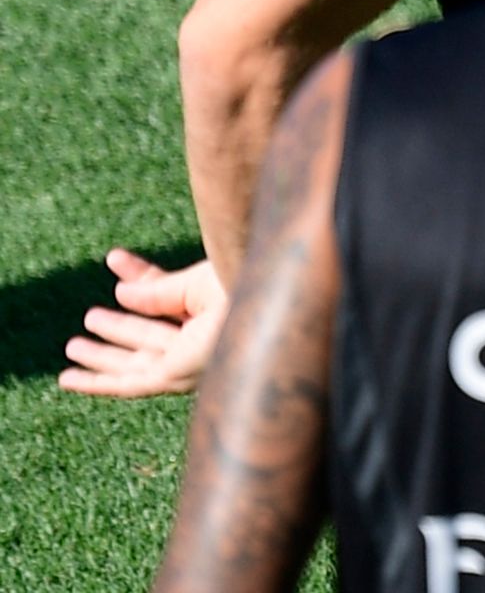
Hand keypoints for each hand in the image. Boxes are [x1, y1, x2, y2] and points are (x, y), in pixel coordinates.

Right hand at [57, 250, 225, 397]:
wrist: (257, 298)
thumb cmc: (241, 284)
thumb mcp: (194, 282)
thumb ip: (157, 289)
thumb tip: (121, 291)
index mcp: (214, 308)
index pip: (167, 295)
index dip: (139, 276)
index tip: (116, 257)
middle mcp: (201, 339)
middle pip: (149, 335)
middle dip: (120, 328)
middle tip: (91, 317)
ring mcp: (188, 362)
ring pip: (135, 362)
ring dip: (102, 355)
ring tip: (72, 345)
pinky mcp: (173, 377)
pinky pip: (127, 385)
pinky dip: (96, 383)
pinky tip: (68, 378)